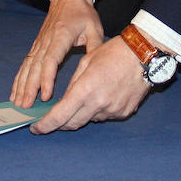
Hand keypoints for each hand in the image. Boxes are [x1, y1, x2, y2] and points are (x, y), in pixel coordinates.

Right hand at [11, 0, 101, 107]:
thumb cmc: (83, 13)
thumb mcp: (94, 28)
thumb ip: (95, 48)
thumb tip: (97, 70)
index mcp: (61, 36)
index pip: (51, 60)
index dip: (46, 78)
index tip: (46, 95)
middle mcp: (46, 41)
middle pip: (34, 67)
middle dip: (29, 88)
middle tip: (26, 106)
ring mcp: (39, 43)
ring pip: (27, 66)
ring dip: (21, 85)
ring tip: (17, 103)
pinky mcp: (36, 46)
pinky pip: (26, 63)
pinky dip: (19, 78)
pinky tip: (16, 91)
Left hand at [30, 35, 149, 131]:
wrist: (145, 55)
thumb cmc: (113, 52)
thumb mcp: (86, 62)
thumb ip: (73, 84)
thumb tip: (64, 101)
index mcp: (85, 89)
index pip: (59, 115)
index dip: (44, 125)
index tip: (35, 127)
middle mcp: (99, 104)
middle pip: (72, 123)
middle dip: (58, 123)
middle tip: (50, 120)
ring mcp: (113, 111)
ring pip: (89, 119)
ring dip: (80, 113)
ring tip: (86, 95)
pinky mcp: (124, 113)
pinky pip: (104, 116)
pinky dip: (98, 110)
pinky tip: (103, 95)